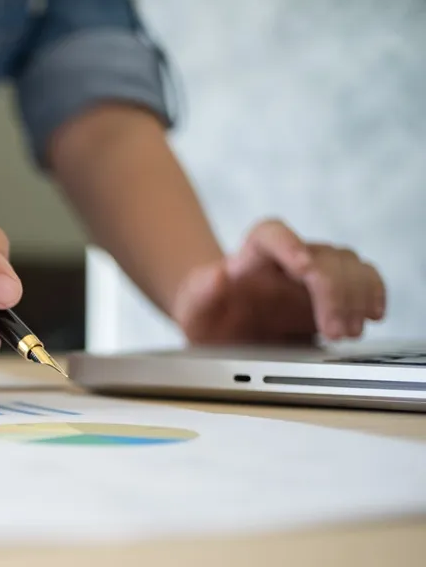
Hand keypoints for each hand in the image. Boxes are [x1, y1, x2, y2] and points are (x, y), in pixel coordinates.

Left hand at [173, 219, 384, 344]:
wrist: (224, 330)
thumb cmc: (208, 316)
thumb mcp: (192, 313)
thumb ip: (199, 294)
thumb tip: (216, 275)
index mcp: (249, 258)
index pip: (269, 234)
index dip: (289, 244)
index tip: (304, 267)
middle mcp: (286, 258)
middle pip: (320, 257)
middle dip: (333, 292)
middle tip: (333, 330)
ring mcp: (314, 273)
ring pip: (348, 265)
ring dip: (356, 297)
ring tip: (348, 332)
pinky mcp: (334, 292)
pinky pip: (364, 278)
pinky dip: (373, 293)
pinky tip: (372, 315)